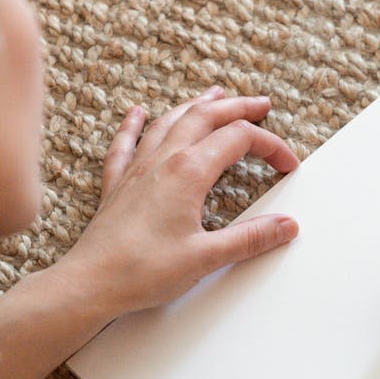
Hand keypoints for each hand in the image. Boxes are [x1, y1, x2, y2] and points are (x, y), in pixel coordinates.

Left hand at [66, 87, 300, 315]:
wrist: (91, 282)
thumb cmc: (142, 271)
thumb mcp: (207, 257)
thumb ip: (250, 238)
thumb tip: (285, 225)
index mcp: (188, 172)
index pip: (239, 140)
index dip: (270, 146)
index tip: (287, 164)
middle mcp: (162, 161)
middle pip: (205, 117)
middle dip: (238, 107)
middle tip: (261, 105)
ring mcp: (137, 169)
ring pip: (169, 121)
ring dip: (196, 106)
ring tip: (214, 95)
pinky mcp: (117, 185)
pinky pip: (126, 143)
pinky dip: (133, 124)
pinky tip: (135, 113)